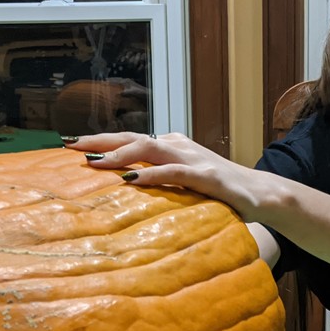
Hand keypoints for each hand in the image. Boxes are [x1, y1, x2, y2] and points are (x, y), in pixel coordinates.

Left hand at [63, 132, 268, 220]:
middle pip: (132, 137)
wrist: (260, 194)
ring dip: (120, 153)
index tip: (70, 145)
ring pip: (149, 147)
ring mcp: (192, 158)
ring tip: (94, 161)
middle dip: (99, 140)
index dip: (100, 140)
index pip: (129, 139)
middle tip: (69, 145)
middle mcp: (178, 146)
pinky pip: (174, 172)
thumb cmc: (219, 192)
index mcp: (170, 146)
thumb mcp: (183, 185)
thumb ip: (158, 183)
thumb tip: (124, 193)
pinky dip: (151, 175)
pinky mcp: (206, 175)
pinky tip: (131, 181)